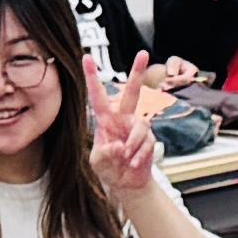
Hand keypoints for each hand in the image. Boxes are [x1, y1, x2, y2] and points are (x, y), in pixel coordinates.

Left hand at [88, 60, 175, 200]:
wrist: (127, 184)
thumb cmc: (109, 169)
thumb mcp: (98, 162)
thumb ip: (104, 153)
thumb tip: (118, 145)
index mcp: (106, 120)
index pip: (98, 96)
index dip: (92, 77)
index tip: (87, 58)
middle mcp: (124, 119)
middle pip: (133, 92)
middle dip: (138, 72)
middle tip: (144, 53)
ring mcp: (138, 128)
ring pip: (140, 127)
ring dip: (132, 146)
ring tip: (126, 159)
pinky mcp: (150, 139)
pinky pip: (147, 143)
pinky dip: (139, 156)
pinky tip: (133, 165)